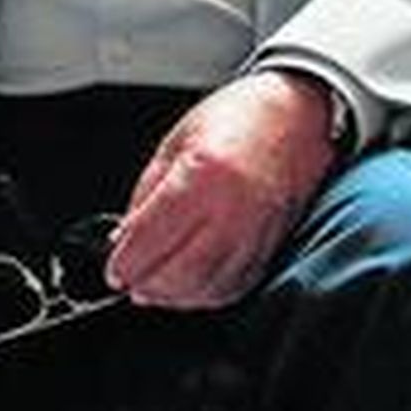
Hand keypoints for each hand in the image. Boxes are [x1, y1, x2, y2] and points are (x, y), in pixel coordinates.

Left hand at [105, 72, 337, 308]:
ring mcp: (256, 232)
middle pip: (179, 273)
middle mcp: (232, 209)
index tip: (113, 269)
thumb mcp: (175, 143)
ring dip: (174, 296)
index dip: (124, 263)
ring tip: (154, 287)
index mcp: (202, 175)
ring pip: (207, 287)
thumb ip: (147, 194)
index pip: (151, 239)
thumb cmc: (238, 117)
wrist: (297, 114)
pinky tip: (189, 286)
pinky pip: (235, 286)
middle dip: (146, 284)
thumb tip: (126, 238)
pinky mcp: (271, 245)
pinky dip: (206, 295)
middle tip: (129, 280)